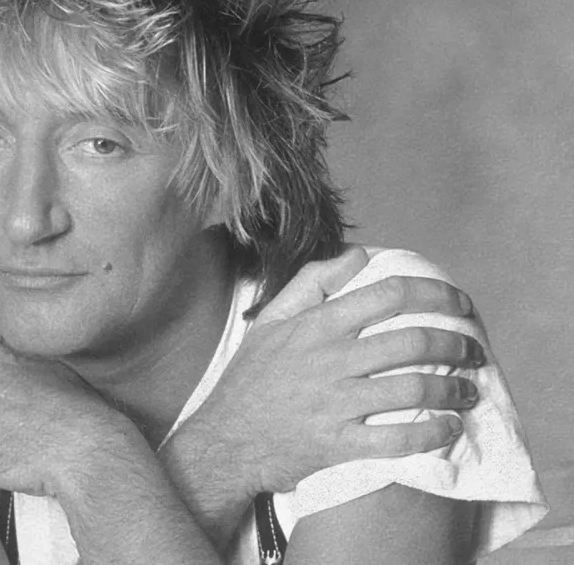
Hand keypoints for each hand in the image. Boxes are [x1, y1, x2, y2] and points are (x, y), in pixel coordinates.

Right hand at [171, 246, 482, 500]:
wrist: (225, 439)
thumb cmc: (251, 378)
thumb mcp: (270, 320)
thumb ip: (312, 283)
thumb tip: (358, 255)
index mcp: (318, 325)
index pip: (389, 294)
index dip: (436, 295)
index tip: (461, 305)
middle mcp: (330, 359)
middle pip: (413, 341)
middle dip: (456, 345)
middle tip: (473, 352)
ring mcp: (335, 403)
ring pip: (413, 389)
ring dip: (453, 391)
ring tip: (468, 392)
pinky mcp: (338, 443)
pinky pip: (398, 439)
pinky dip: (432, 434)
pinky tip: (448, 428)